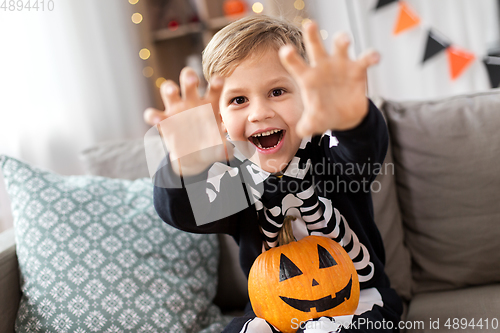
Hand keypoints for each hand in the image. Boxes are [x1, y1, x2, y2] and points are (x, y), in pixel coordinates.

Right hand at [143, 68, 228, 175]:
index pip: (214, 88)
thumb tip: (227, 151)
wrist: (195, 158)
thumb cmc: (209, 145)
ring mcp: (176, 110)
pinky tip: (158, 118)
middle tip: (193, 81)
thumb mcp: (219, 147)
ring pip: (169, 91)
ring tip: (172, 91)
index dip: (216, 83)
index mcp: (209, 104)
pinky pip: (154, 115)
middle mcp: (191, 102)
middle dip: (189, 77)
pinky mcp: (164, 122)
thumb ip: (223, 148)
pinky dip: (153, 115)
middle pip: (189, 82)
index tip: (218, 81)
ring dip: (169, 88)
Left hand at [278, 21, 379, 136]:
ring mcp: (340, 65)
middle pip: (315, 47)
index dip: (291, 57)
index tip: (286, 50)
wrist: (344, 117)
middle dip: (312, 35)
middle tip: (309, 24)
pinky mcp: (358, 69)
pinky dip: (371, 56)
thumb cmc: (324, 116)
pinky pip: (365, 58)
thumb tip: (302, 131)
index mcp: (308, 78)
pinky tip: (374, 58)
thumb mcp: (314, 123)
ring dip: (342, 40)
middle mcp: (323, 67)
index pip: (296, 65)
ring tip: (344, 40)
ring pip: (340, 47)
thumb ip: (306, 126)